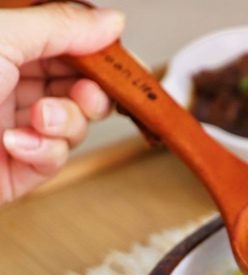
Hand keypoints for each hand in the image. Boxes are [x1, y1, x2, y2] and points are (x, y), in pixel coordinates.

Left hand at [0, 3, 123, 202]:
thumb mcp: (1, 37)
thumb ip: (61, 24)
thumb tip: (111, 20)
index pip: (63, 40)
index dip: (96, 50)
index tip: (122, 59)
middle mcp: (4, 81)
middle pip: (77, 82)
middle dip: (90, 91)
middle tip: (87, 93)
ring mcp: (10, 124)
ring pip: (74, 122)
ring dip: (67, 122)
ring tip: (39, 121)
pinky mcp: (15, 167)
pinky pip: (56, 157)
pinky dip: (45, 151)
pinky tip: (14, 144)